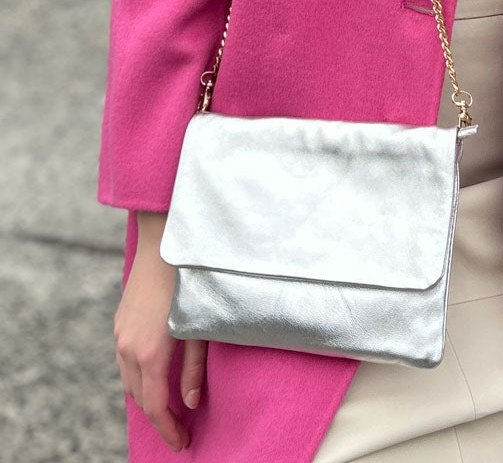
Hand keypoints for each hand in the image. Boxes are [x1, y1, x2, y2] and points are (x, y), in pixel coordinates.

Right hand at [113, 213, 207, 452]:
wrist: (163, 243)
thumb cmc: (189, 282)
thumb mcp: (199, 328)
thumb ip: (194, 368)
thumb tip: (191, 402)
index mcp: (150, 353)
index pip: (155, 407)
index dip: (168, 429)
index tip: (182, 443)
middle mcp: (128, 348)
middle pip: (140, 397)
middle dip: (158, 416)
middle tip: (179, 429)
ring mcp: (120, 334)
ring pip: (129, 380)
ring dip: (147, 396)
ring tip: (168, 406)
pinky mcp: (119, 322)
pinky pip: (124, 361)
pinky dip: (138, 376)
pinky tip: (154, 375)